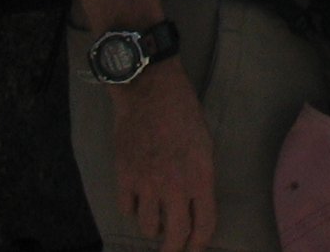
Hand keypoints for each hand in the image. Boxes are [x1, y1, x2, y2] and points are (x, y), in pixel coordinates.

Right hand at [110, 61, 215, 251]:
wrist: (151, 92)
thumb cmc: (184, 113)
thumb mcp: (205, 144)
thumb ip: (201, 177)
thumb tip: (197, 203)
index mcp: (201, 178)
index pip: (204, 225)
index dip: (200, 242)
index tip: (196, 247)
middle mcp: (175, 187)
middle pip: (174, 236)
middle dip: (174, 248)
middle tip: (172, 249)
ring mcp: (147, 185)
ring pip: (147, 227)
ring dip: (153, 226)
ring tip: (155, 219)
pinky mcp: (124, 178)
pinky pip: (126, 208)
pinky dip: (131, 208)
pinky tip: (136, 199)